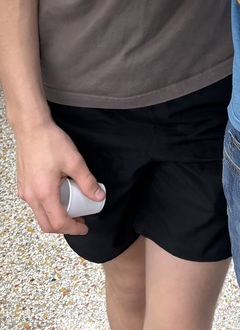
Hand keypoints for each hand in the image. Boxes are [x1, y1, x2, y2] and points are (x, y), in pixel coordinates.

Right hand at [15, 120, 103, 235]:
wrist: (31, 128)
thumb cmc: (50, 142)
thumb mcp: (74, 161)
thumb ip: (87, 181)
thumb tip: (98, 196)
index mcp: (44, 193)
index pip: (58, 222)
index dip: (73, 228)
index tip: (84, 227)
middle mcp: (30, 197)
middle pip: (46, 224)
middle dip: (64, 227)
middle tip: (80, 221)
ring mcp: (24, 192)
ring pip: (39, 215)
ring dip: (55, 217)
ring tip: (71, 208)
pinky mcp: (22, 185)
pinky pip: (34, 204)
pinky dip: (47, 207)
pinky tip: (59, 196)